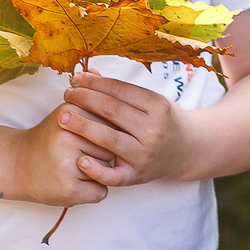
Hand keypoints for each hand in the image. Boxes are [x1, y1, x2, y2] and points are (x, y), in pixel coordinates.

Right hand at [11, 106, 117, 208]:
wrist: (18, 165)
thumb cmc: (50, 139)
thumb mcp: (68, 113)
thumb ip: (92, 102)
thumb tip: (109, 85)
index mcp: (70, 113)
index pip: (110, 124)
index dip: (103, 134)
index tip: (86, 137)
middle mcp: (67, 136)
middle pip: (112, 147)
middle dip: (103, 154)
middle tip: (78, 155)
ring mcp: (67, 163)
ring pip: (108, 169)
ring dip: (99, 173)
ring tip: (74, 168)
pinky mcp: (69, 188)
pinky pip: (101, 191)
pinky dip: (93, 191)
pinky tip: (75, 183)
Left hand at [58, 71, 192, 186]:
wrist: (187, 151)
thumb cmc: (162, 121)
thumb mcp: (150, 101)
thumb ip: (119, 90)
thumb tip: (88, 73)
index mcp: (157, 106)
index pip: (119, 90)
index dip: (94, 83)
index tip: (76, 78)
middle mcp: (153, 130)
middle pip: (112, 110)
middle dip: (85, 99)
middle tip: (66, 94)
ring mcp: (145, 155)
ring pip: (109, 138)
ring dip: (82, 126)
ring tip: (63, 116)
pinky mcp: (137, 176)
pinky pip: (114, 175)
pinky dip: (97, 169)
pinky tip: (80, 161)